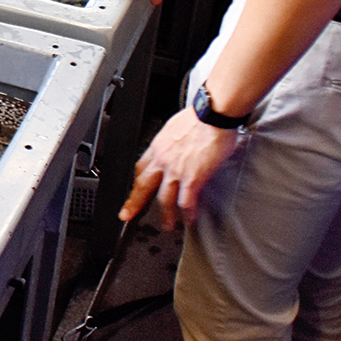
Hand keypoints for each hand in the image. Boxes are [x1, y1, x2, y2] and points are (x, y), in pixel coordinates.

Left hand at [119, 106, 241, 228]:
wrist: (212, 115)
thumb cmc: (201, 116)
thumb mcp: (176, 126)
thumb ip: (173, 140)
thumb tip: (177, 143)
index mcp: (159, 146)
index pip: (141, 167)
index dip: (137, 181)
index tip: (135, 189)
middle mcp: (163, 159)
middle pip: (143, 185)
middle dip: (134, 202)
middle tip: (127, 214)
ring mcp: (176, 170)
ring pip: (164, 198)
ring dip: (166, 215)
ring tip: (168, 225)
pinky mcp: (192, 178)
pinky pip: (186, 201)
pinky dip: (187, 213)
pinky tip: (190, 219)